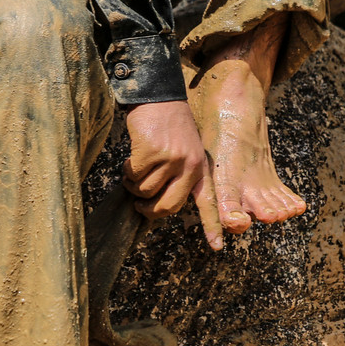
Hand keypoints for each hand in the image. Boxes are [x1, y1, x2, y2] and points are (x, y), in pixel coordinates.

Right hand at [124, 100, 223, 249]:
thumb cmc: (168, 126)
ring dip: (134, 184)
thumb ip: (179, 175)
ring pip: (145, 191)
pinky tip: (131, 158)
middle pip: (167, 207)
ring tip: (134, 169)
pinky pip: (134, 176)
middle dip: (148, 210)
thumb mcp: (185, 150)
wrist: (159, 97)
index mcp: (200, 169)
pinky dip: (127, 171)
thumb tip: (157, 204)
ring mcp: (172, 159)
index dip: (212, 226)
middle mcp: (190, 166)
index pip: (208, 203)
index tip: (217, 248)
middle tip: (139, 205)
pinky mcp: (153, 152)